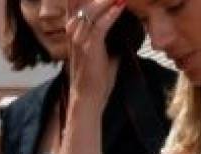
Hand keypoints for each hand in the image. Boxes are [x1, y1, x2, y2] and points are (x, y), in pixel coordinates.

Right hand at [66, 0, 125, 116]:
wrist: (88, 98)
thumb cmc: (96, 79)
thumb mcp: (104, 54)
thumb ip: (110, 40)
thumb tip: (127, 31)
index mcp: (74, 33)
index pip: (75, 6)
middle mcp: (73, 33)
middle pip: (80, 3)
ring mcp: (79, 40)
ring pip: (90, 12)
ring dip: (105, 1)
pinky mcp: (88, 49)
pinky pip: (98, 27)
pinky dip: (110, 15)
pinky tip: (119, 7)